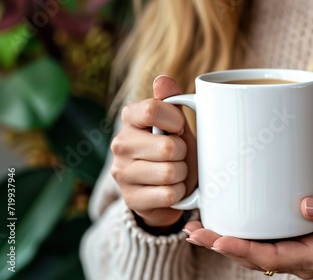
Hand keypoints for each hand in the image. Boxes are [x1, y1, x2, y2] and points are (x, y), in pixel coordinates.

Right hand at [111, 76, 197, 229]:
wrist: (165, 190)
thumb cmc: (173, 150)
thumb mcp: (175, 125)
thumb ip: (171, 101)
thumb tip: (163, 79)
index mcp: (129, 118)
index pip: (151, 110)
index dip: (176, 121)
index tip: (180, 129)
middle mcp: (120, 143)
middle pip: (168, 147)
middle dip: (183, 153)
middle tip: (178, 155)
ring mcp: (122, 173)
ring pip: (170, 172)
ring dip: (183, 175)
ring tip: (176, 173)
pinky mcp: (131, 198)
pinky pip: (169, 194)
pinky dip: (179, 193)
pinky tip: (172, 190)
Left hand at [184, 196, 312, 278]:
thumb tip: (305, 204)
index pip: (272, 258)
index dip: (243, 249)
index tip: (219, 239)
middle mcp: (302, 261)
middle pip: (254, 258)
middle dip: (222, 245)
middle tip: (193, 231)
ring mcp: (297, 255)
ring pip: (255, 254)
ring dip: (226, 242)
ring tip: (198, 229)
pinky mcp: (296, 246)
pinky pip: (264, 245)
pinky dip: (242, 238)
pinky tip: (227, 227)